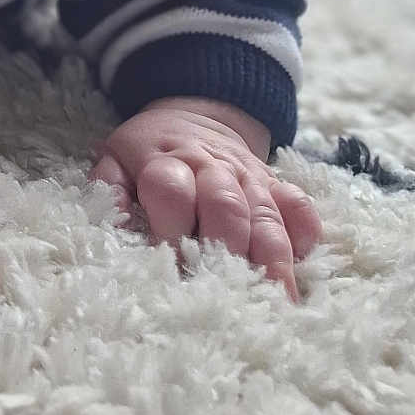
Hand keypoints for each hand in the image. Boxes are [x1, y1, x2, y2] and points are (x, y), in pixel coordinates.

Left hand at [88, 97, 320, 300]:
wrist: (194, 113)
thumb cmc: (148, 151)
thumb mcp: (116, 159)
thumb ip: (110, 190)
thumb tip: (109, 227)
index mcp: (167, 161)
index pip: (170, 192)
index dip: (170, 229)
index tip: (169, 269)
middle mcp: (212, 168)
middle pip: (225, 205)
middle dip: (227, 249)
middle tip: (227, 295)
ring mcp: (249, 178)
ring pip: (266, 215)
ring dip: (273, 257)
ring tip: (277, 301)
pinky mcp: (276, 186)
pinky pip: (299, 205)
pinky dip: (305, 232)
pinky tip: (304, 264)